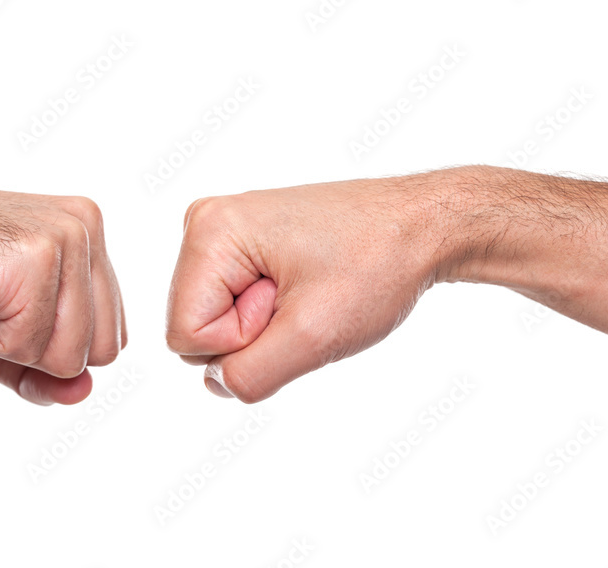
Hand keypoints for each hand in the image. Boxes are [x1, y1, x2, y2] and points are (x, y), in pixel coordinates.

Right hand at [0, 181, 126, 405]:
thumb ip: (46, 371)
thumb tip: (83, 393)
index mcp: (87, 235)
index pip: (110, 336)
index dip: (50, 350)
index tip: (0, 309)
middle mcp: (86, 227)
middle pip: (103, 350)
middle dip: (38, 353)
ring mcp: (65, 237)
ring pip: (73, 355)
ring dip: (10, 347)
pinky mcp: (35, 257)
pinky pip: (32, 347)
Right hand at [166, 174, 447, 402]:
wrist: (422, 226)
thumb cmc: (377, 265)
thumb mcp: (314, 336)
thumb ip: (250, 375)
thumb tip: (218, 384)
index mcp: (209, 231)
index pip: (185, 336)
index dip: (241, 342)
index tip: (291, 305)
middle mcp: (204, 223)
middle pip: (193, 327)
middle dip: (251, 333)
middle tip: (304, 298)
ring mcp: (221, 232)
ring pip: (213, 322)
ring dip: (264, 325)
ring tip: (307, 291)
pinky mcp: (240, 244)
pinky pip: (231, 307)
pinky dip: (269, 312)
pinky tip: (303, 288)